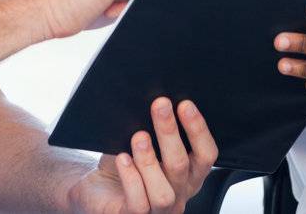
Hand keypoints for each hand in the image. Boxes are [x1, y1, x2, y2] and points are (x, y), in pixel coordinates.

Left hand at [65, 98, 218, 213]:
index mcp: (189, 174)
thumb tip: (157, 102)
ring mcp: (159, 210)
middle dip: (170, 132)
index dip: (198, 130)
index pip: (207, 155)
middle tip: (160, 105)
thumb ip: (153, 128)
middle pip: (182, 165)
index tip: (185, 104)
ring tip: (139, 137)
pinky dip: (131, 178)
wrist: (99, 190)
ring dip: (150, 160)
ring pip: (163, 192)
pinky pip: (138, 203)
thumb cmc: (125, 164)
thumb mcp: (144, 142)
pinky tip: (122, 158)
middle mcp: (179, 194)